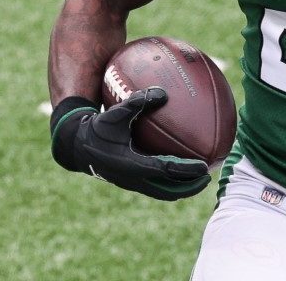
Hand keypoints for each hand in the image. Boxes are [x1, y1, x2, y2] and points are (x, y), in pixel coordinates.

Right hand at [51, 87, 210, 200]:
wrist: (77, 146)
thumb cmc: (98, 128)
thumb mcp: (116, 113)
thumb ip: (138, 102)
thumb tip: (162, 92)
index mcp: (132, 165)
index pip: (165, 171)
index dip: (186, 171)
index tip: (204, 167)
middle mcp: (134, 178)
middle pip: (168, 190)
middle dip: (189, 187)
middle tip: (208, 178)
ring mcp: (133, 183)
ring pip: (163, 192)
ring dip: (181, 188)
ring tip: (199, 179)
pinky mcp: (131, 181)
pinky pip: (156, 186)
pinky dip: (170, 182)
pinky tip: (179, 169)